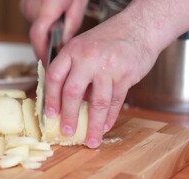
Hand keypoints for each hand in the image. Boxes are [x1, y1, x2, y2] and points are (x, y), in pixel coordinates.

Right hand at [20, 0, 87, 62]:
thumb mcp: (78, 5)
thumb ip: (70, 27)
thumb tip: (63, 47)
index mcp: (48, 4)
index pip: (38, 34)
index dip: (42, 52)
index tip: (48, 62)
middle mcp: (32, 4)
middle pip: (36, 33)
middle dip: (47, 43)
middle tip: (58, 48)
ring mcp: (26, 3)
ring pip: (34, 27)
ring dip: (45, 33)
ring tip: (58, 26)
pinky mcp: (24, 4)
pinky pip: (32, 20)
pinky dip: (42, 24)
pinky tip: (52, 19)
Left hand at [45, 16, 159, 147]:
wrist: (139, 27)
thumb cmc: (107, 40)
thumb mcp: (82, 46)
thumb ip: (72, 69)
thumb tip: (62, 101)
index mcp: (72, 50)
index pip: (55, 77)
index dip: (50, 99)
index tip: (50, 115)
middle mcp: (88, 58)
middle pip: (72, 92)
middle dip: (69, 116)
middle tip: (66, 132)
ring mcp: (108, 67)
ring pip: (98, 102)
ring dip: (94, 125)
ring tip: (91, 140)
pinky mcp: (126, 75)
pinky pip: (116, 101)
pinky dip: (110, 117)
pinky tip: (105, 127)